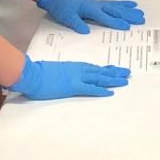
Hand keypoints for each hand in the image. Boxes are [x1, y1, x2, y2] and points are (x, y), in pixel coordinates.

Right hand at [8, 55, 129, 98]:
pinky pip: (90, 89)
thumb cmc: (39, 73)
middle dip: (115, 72)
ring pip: (100, 78)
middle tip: (127, 72)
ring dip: (113, 80)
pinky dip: (101, 90)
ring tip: (125, 80)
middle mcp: (79, 70)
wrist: (32, 74)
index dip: (106, 69)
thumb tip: (64, 76)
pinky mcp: (73, 86)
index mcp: (74, 66)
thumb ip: (62, 73)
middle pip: (101, 71)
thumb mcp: (54, 70)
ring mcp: (77, 77)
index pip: (94, 68)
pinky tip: (110, 92)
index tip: (115, 69)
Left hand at [37, 0, 144, 33]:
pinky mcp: (98, 4)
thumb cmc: (62, 8)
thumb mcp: (66, 17)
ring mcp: (99, 4)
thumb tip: (85, 31)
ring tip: (140, 13)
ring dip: (129, 10)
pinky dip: (123, 4)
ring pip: (116, 7)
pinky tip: (131, 4)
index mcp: (90, 9)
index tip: (127, 27)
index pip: (105, 17)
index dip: (116, 22)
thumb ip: (76, 23)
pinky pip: (113, 4)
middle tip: (141, 19)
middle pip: (115, 11)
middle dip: (128, 15)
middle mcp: (97, 5)